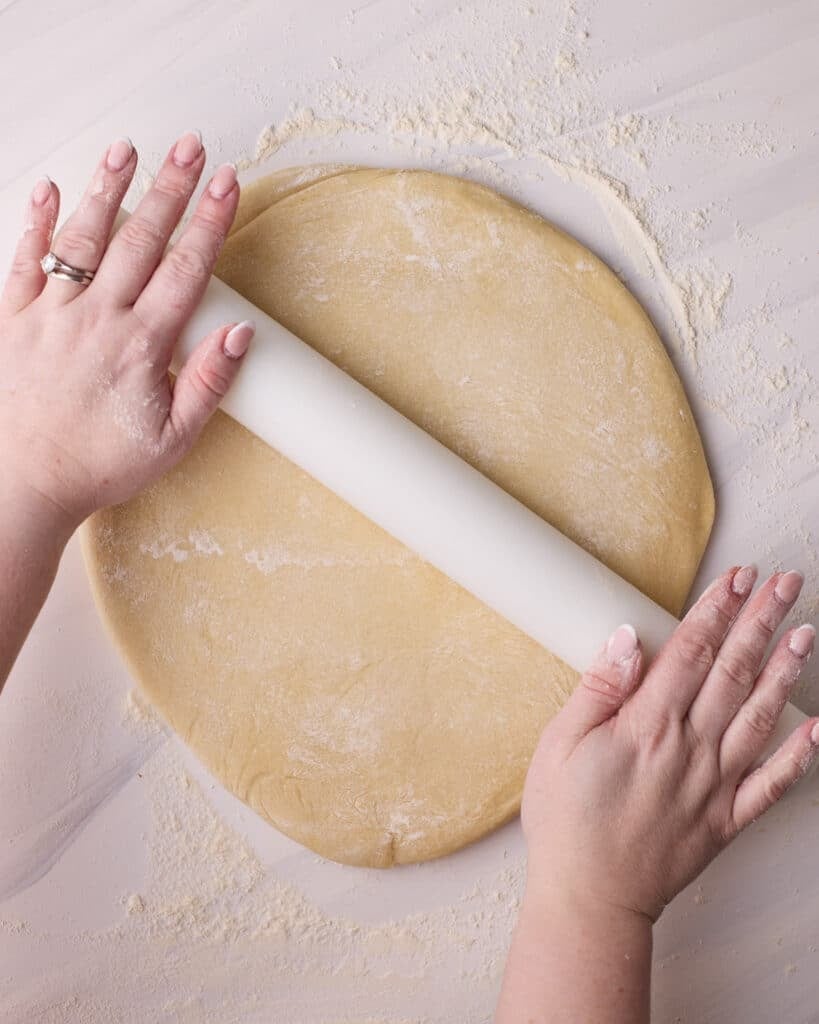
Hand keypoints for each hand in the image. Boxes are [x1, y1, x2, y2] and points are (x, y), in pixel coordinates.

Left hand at [0, 131, 253, 534]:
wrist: (23, 483)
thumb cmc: (99, 465)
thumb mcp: (173, 439)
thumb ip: (208, 382)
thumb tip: (239, 335)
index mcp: (141, 345)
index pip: (186, 269)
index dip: (210, 221)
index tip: (227, 184)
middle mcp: (96, 318)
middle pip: (141, 239)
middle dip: (170, 187)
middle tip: (189, 145)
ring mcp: (50, 314)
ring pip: (83, 238)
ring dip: (107, 189)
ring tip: (126, 148)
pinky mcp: (12, 319)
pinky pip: (23, 260)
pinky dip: (34, 222)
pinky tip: (46, 188)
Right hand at [522, 565, 817, 922]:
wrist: (590, 900)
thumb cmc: (567, 821)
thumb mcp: (560, 745)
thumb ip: (598, 689)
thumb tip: (625, 639)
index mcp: (648, 725)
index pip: (691, 652)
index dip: (717, 610)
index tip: (738, 577)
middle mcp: (690, 748)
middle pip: (733, 672)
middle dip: (761, 622)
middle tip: (784, 584)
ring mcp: (714, 785)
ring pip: (759, 716)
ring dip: (785, 671)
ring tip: (805, 633)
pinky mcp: (725, 820)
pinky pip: (771, 785)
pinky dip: (798, 756)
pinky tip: (817, 728)